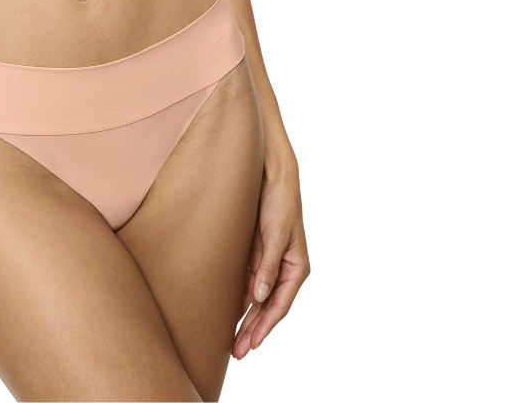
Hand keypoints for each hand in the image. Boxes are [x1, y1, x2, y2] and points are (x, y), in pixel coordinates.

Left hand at [233, 162, 309, 358]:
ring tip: (232, 342)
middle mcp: (284, 269)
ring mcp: (270, 263)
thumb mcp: (274, 234)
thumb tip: (259, 297)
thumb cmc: (279, 202)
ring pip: (257, 299)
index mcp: (296, 267)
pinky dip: (241, 300)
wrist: (271, 174)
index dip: (265, 326)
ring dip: (247, 320)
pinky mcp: (257, 254)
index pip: (279, 305)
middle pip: (268, 307)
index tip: (251, 344)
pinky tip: (230, 313)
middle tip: (237, 352)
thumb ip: (267, 266)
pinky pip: (249, 283)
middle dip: (254, 331)